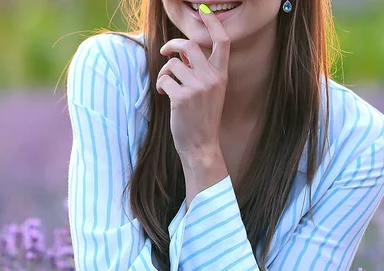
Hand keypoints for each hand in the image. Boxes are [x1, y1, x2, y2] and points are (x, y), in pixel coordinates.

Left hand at [156, 4, 229, 159]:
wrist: (201, 145)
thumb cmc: (202, 118)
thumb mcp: (210, 92)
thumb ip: (201, 71)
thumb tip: (183, 54)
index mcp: (221, 75)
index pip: (222, 41)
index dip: (212, 22)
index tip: (204, 9)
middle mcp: (211, 77)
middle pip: (189, 45)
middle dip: (172, 45)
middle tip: (164, 51)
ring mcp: (197, 87)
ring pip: (172, 64)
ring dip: (165, 73)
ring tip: (167, 86)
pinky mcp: (182, 96)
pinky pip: (165, 78)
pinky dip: (161, 85)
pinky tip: (165, 95)